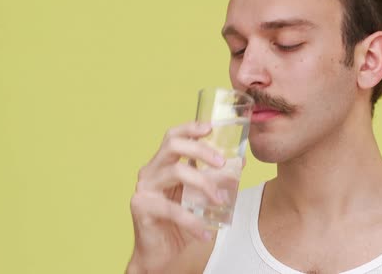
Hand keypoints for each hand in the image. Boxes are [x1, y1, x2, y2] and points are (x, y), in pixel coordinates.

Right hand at [128, 122, 225, 271]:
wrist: (159, 254)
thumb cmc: (179, 224)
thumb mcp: (201, 199)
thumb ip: (215, 180)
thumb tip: (239, 163)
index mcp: (162, 164)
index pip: (173, 137)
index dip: (190, 128)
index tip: (211, 127)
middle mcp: (150, 171)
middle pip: (173, 146)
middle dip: (201, 150)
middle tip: (223, 163)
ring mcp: (144, 188)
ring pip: (176, 172)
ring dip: (204, 184)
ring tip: (221, 200)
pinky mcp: (142, 207)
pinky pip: (173, 209)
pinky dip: (193, 222)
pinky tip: (206, 234)